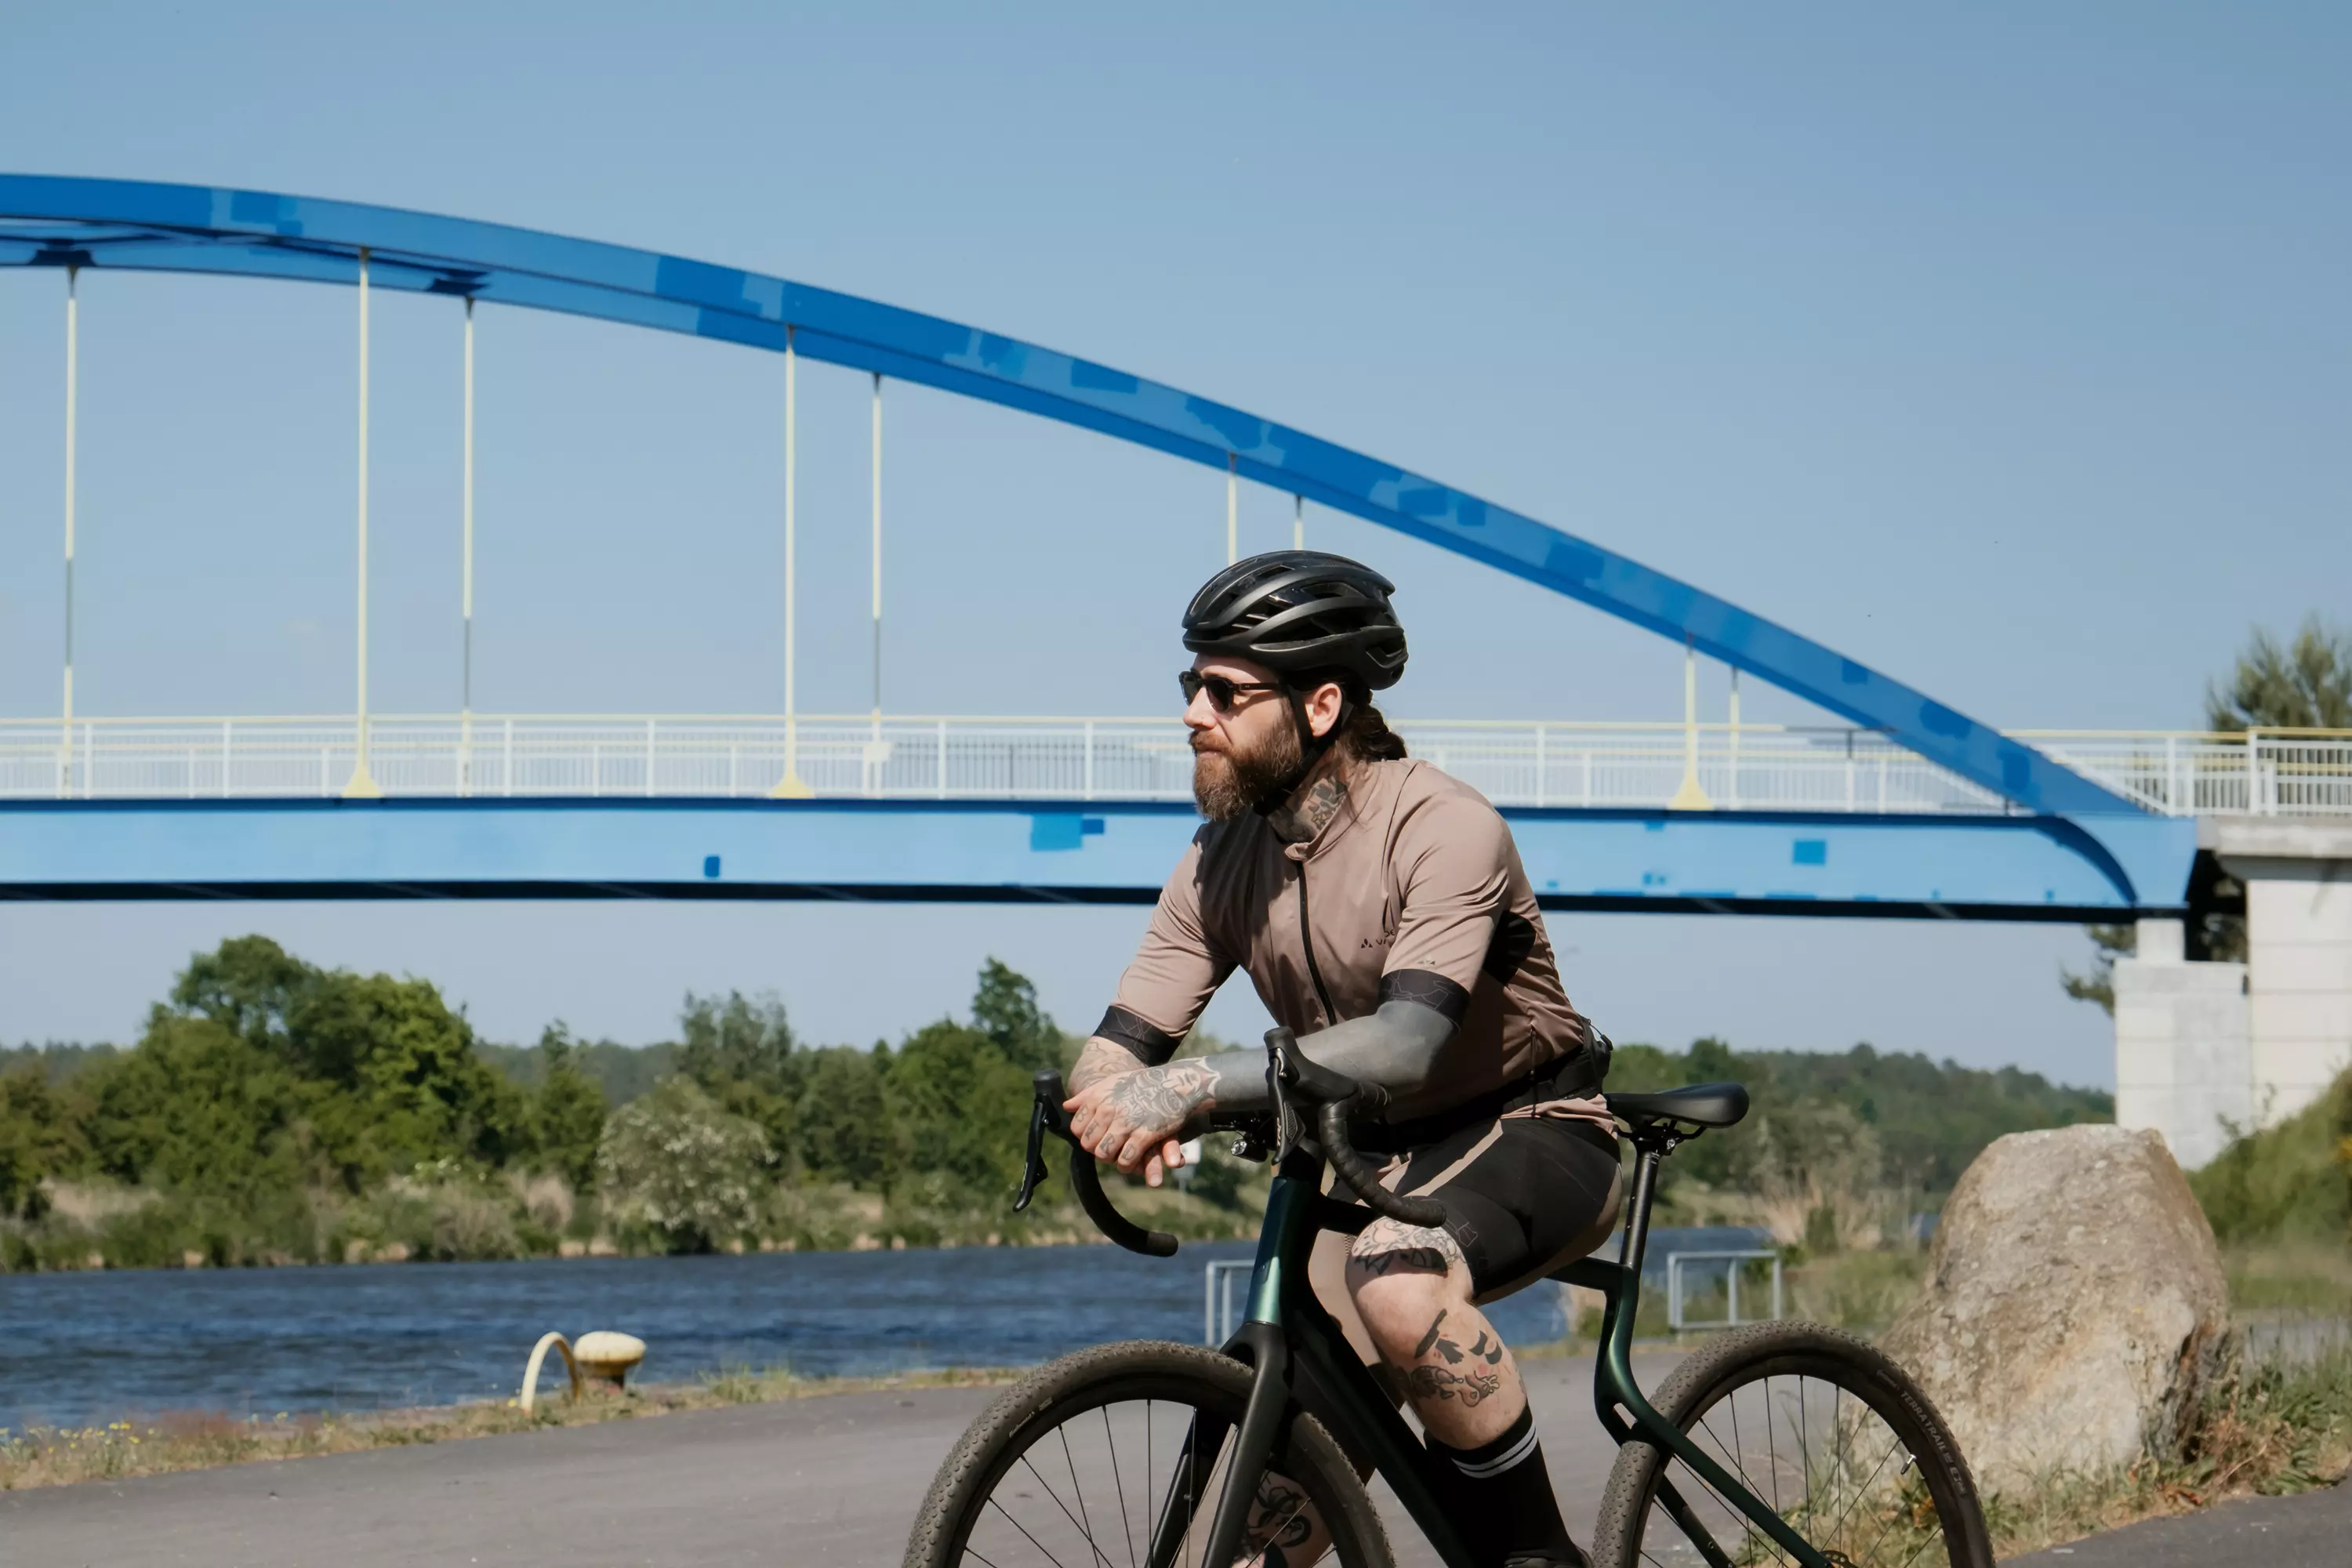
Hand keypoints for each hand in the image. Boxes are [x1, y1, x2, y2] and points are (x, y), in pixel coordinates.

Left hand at [1064, 1061, 1217, 1186]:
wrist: (1173, 1082)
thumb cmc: (1141, 1083)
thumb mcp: (1111, 1082)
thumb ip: (1088, 1095)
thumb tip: (1066, 1106)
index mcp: (1098, 1098)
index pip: (1076, 1127)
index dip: (1085, 1137)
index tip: (1096, 1138)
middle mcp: (1108, 1110)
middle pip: (1089, 1143)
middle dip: (1097, 1150)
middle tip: (1108, 1151)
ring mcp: (1126, 1123)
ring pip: (1105, 1153)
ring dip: (1111, 1160)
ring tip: (1118, 1160)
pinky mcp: (1144, 1134)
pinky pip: (1127, 1159)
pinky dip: (1127, 1165)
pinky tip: (1131, 1163)